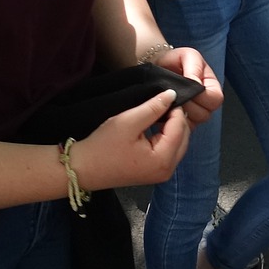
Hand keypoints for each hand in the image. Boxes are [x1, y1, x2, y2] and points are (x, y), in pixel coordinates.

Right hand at [71, 89, 190, 191]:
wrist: (84, 169)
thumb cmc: (104, 145)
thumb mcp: (128, 121)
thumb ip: (153, 108)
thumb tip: (172, 94)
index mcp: (163, 159)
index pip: (180, 127)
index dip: (174, 108)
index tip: (162, 95)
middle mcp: (168, 170)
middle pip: (184, 137)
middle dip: (176, 119)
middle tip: (159, 103)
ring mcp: (162, 174)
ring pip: (178, 144)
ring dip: (171, 128)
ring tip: (156, 113)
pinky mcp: (155, 173)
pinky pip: (169, 151)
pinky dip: (166, 137)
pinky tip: (154, 126)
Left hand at [149, 46, 224, 126]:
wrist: (155, 67)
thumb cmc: (173, 61)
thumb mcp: (187, 56)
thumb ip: (194, 67)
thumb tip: (198, 85)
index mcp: (210, 86)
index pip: (216, 99)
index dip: (203, 96)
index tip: (190, 89)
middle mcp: (204, 102)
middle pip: (206, 114)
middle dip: (190, 106)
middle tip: (177, 96)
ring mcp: (192, 112)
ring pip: (194, 122)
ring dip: (182, 113)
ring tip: (171, 102)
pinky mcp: (180, 120)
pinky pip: (181, 127)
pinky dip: (174, 120)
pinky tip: (167, 110)